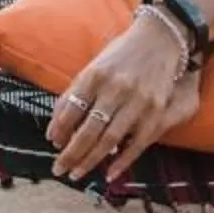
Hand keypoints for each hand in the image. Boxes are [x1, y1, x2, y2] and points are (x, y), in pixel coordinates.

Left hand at [47, 13, 199, 183]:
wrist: (161, 38)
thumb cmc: (122, 54)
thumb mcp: (95, 66)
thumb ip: (76, 93)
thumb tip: (55, 128)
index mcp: (95, 74)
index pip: (72, 107)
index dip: (60, 128)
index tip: (52, 144)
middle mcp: (116, 88)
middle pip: (88, 129)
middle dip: (71, 153)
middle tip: (58, 170)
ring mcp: (138, 101)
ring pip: (110, 139)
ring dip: (91, 160)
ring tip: (76, 174)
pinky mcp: (156, 111)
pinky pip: (137, 143)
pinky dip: (123, 162)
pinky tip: (109, 174)